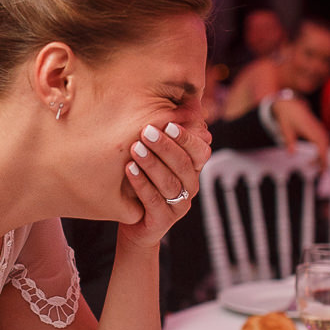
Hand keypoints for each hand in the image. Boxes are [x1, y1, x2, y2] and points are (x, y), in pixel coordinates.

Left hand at [121, 120, 211, 247]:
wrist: (135, 225)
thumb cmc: (143, 184)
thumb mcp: (155, 159)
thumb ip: (163, 138)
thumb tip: (167, 105)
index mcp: (192, 169)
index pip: (200, 150)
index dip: (186, 137)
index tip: (168, 123)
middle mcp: (190, 187)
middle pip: (183, 164)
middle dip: (165, 146)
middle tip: (146, 130)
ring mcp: (179, 206)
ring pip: (169, 182)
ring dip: (152, 163)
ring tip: (135, 149)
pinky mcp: (163, 221)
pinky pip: (154, 200)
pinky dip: (141, 183)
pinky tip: (129, 169)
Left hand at [271, 97, 329, 166]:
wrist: (290, 103)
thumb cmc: (287, 115)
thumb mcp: (284, 127)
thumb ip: (289, 140)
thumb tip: (291, 153)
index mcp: (310, 129)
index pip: (321, 146)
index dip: (323, 158)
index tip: (322, 168)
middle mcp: (317, 129)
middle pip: (326, 147)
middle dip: (325, 160)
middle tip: (320, 173)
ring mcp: (319, 129)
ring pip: (326, 144)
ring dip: (324, 156)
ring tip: (318, 168)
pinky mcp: (318, 129)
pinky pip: (324, 142)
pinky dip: (323, 150)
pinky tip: (317, 159)